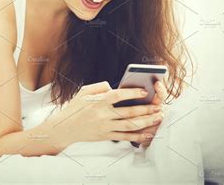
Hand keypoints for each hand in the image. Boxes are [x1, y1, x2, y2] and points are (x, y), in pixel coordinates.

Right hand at [45, 81, 164, 144]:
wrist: (65, 128)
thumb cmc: (75, 107)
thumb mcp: (84, 91)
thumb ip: (100, 86)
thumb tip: (114, 86)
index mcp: (97, 101)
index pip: (117, 95)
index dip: (131, 93)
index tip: (144, 91)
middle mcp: (102, 114)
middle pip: (127, 112)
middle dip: (145, 109)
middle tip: (158, 106)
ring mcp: (104, 127)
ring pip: (129, 125)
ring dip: (145, 122)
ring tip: (157, 117)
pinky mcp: (106, 136)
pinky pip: (124, 137)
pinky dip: (137, 136)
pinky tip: (147, 133)